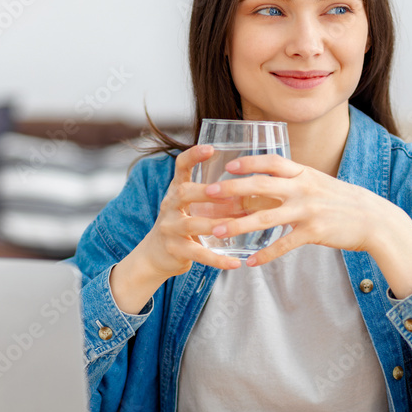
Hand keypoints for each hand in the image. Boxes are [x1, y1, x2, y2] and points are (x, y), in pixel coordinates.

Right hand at [132, 144, 243, 278]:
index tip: (210, 147)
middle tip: (229, 193)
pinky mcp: (174, 250)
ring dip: (217, 225)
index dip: (193, 155)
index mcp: (176, 190)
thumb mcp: (192, 205)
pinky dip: (218, 260)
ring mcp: (170, 228)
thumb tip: (255, 188)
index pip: (180, 166)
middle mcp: (170, 205)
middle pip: (184, 192)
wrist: (156, 255)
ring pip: (193, 224)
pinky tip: (235, 263)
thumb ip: (215, 196)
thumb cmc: (184, 224)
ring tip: (239, 226)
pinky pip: (198, 254)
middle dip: (206, 191)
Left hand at [203, 154, 385, 265]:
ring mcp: (307, 211)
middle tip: (208, 193)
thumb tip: (264, 184)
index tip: (228, 165)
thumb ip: (293, 182)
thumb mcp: (318, 183)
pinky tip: (250, 261)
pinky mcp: (313, 232)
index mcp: (304, 173)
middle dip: (232, 189)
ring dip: (238, 225)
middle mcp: (303, 189)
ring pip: (265, 218)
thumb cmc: (343, 201)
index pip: (271, 161)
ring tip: (217, 232)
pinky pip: (283, 245)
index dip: (248, 162)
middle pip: (261, 186)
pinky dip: (265, 254)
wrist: (373, 219)